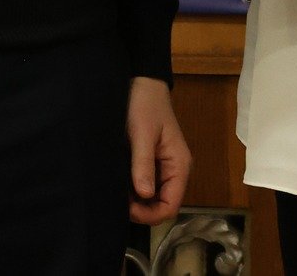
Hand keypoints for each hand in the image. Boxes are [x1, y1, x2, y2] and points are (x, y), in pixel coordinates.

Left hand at [125, 76, 189, 225]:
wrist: (142, 82)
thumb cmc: (144, 105)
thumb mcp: (142, 134)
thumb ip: (143, 164)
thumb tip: (144, 195)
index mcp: (179, 165)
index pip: (171, 205)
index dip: (150, 214)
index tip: (127, 207)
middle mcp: (175, 170)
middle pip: (163, 205)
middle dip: (141, 209)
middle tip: (117, 200)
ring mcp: (164, 167)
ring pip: (153, 197)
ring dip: (137, 201)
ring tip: (116, 191)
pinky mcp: (153, 162)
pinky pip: (147, 185)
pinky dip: (134, 189)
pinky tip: (120, 183)